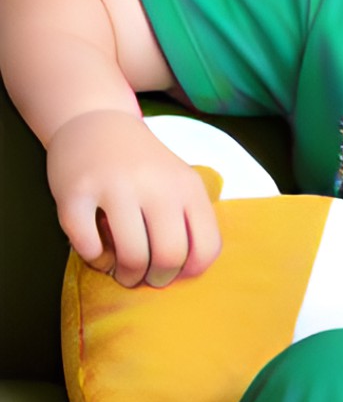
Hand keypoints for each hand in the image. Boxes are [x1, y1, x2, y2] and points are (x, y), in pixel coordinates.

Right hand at [47, 109, 222, 286]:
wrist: (96, 121)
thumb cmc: (143, 166)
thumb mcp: (179, 183)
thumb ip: (191, 221)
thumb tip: (185, 273)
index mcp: (187, 186)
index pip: (206, 247)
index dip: (190, 272)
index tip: (174, 272)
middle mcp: (155, 184)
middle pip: (168, 256)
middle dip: (157, 280)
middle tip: (145, 278)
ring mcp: (114, 186)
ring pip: (131, 256)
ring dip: (126, 276)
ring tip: (121, 272)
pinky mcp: (76, 191)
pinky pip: (88, 246)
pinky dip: (94, 259)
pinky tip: (96, 250)